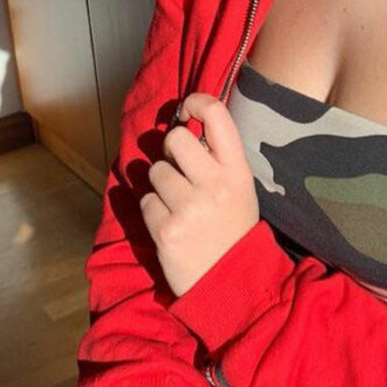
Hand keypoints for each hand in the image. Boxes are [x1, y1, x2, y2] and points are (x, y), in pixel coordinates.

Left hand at [140, 91, 260, 297]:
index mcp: (237, 171)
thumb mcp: (240, 189)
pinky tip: (170, 224)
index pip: (217, 115)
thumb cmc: (232, 229)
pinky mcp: (166, 229)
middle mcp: (214, 184)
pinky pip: (145, 201)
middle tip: (179, 169)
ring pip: (155, 172)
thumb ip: (218, 158)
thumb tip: (186, 127)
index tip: (187, 110)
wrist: (231, 284)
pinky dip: (153, 210)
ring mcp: (189, 207)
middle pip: (174, 140)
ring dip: (161, 185)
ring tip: (179, 205)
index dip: (196, 102)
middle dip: (170, 151)